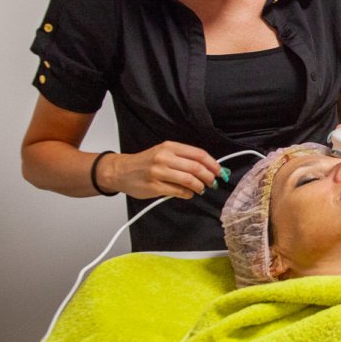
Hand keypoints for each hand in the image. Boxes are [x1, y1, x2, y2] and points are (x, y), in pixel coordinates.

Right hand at [97, 141, 223, 198]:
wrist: (121, 171)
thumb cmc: (145, 162)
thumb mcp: (163, 152)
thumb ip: (182, 158)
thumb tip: (207, 168)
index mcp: (169, 147)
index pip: (198, 154)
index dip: (213, 164)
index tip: (220, 171)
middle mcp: (164, 158)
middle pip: (196, 167)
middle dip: (209, 177)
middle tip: (212, 182)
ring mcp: (159, 172)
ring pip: (189, 180)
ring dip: (199, 187)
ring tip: (200, 189)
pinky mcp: (155, 187)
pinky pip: (179, 192)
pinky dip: (188, 194)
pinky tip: (188, 193)